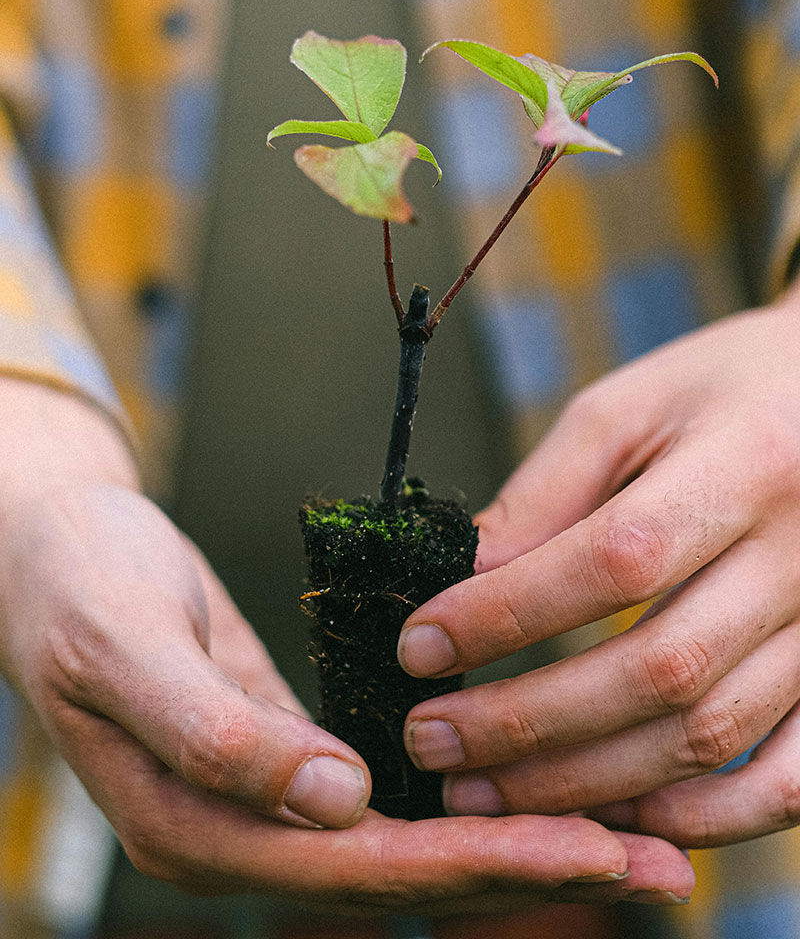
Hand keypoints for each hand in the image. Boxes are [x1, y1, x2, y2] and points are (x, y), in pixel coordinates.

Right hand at [0, 379, 693, 908]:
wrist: (61, 554)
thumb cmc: (80, 589)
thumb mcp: (126, 647)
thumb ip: (216, 733)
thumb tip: (336, 802)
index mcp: (195, 826)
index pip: (359, 866)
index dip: (480, 864)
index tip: (593, 850)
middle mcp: (244, 835)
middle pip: (405, 876)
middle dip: (533, 869)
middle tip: (659, 865)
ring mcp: (272, 803)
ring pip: (413, 846)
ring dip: (522, 843)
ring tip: (634, 841)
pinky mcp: (295, 760)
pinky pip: (398, 800)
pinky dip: (477, 802)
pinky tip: (542, 790)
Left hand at [398, 288, 799, 849]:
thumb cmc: (723, 393)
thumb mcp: (629, 409)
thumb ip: (547, 494)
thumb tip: (466, 581)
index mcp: (745, 465)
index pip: (614, 562)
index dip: (507, 616)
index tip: (419, 647)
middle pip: (659, 669)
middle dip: (527, 722)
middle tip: (431, 739)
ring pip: (711, 735)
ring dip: (589, 782)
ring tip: (486, 792)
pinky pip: (792, 778)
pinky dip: (705, 817)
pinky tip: (618, 818)